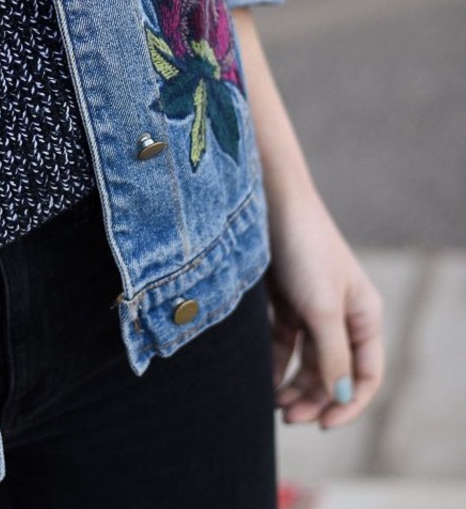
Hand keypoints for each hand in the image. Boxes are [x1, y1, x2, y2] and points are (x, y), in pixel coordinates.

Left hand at [264, 184, 385, 428]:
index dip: (348, 403)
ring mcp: (311, 306)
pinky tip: (260, 379)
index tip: (321, 424)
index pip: (366, 374)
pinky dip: (275, 362)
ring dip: (293, 385)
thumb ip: (332, 354)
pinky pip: (283, 341)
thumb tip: (342, 396)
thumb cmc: (302, 249)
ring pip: (307, 359)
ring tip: (273, 405)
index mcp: (364, 315)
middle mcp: (341, 313)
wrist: (266, 202)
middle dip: (314, 398)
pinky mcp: (283, 298)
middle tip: (287, 418)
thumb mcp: (320, 307)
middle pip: (334, 371)